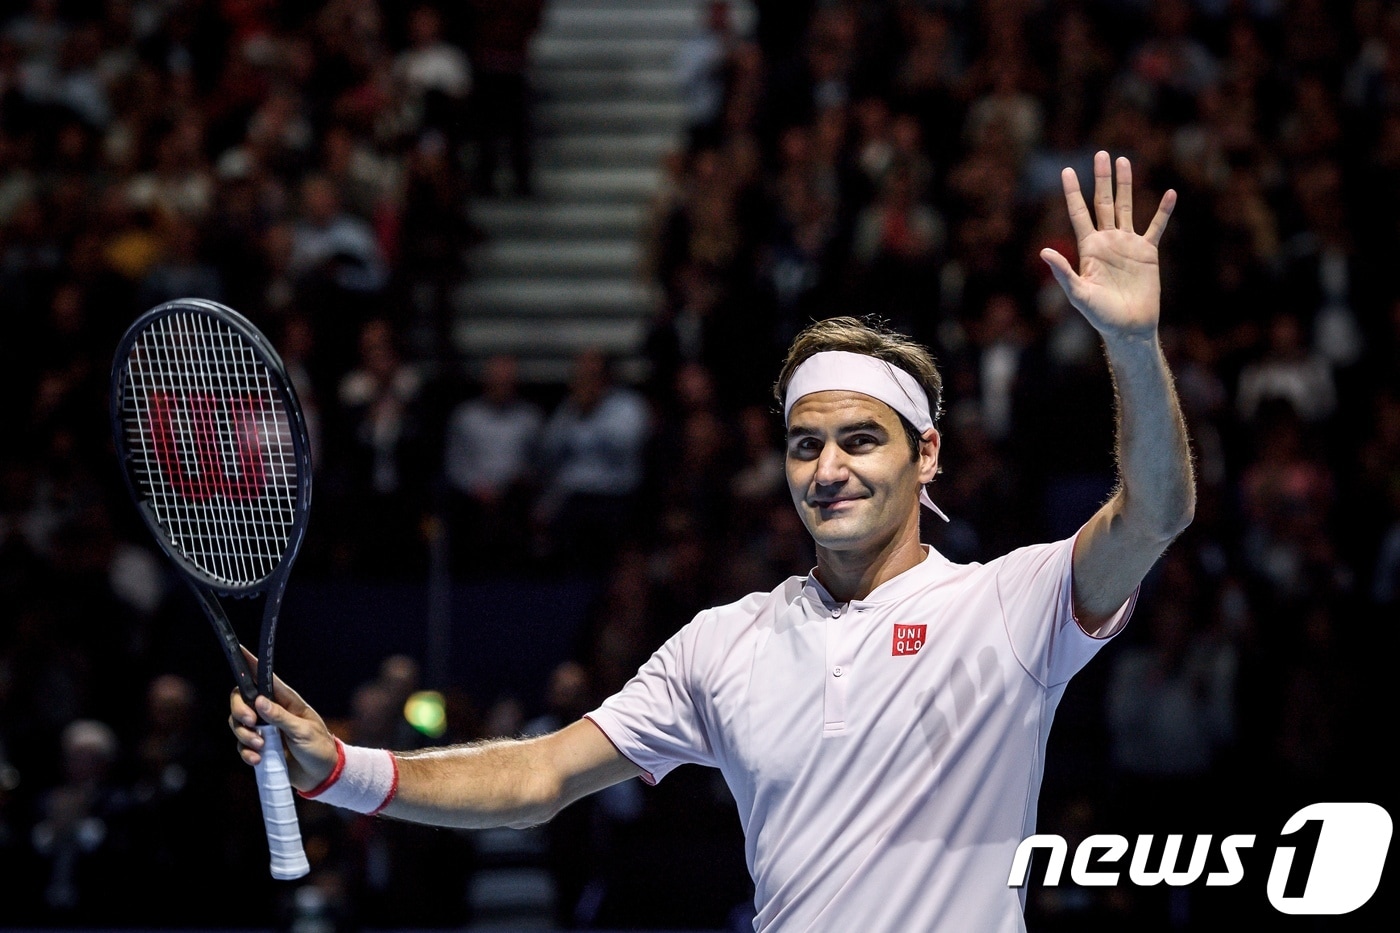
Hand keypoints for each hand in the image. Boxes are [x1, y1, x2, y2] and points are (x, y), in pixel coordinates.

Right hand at [229, 647, 336, 790]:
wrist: (321, 775)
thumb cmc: (318, 747)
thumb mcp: (303, 731)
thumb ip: (281, 717)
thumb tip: (259, 701)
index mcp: (285, 700)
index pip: (264, 678)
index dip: (251, 664)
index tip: (239, 649)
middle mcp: (271, 711)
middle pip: (241, 700)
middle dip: (239, 710)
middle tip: (250, 722)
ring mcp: (263, 729)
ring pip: (238, 723)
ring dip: (244, 735)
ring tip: (261, 747)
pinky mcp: (259, 747)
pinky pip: (242, 745)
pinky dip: (245, 752)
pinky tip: (258, 759)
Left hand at [1041, 151, 1175, 340]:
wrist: (1128, 327)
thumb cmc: (1100, 315)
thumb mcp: (1078, 294)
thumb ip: (1063, 272)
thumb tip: (1043, 252)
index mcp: (1089, 248)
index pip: (1079, 213)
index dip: (1072, 192)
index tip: (1066, 170)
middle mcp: (1107, 241)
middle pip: (1103, 203)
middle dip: (1101, 179)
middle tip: (1101, 154)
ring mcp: (1128, 244)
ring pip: (1127, 207)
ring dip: (1126, 185)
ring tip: (1124, 161)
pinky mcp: (1148, 252)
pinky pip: (1156, 227)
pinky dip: (1163, 212)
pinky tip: (1169, 194)